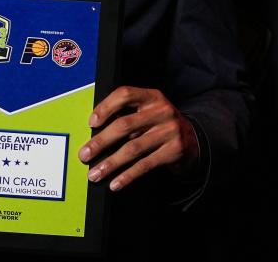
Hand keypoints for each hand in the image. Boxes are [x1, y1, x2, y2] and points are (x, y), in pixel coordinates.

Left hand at [78, 86, 198, 191]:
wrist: (193, 140)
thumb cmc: (159, 125)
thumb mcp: (148, 112)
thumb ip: (127, 115)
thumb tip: (94, 132)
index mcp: (151, 96)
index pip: (125, 94)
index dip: (106, 107)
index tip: (91, 123)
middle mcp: (162, 111)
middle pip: (125, 125)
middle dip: (101, 142)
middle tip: (84, 154)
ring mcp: (169, 131)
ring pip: (133, 148)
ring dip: (110, 163)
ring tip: (94, 173)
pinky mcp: (174, 151)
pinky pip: (145, 165)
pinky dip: (128, 175)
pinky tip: (115, 183)